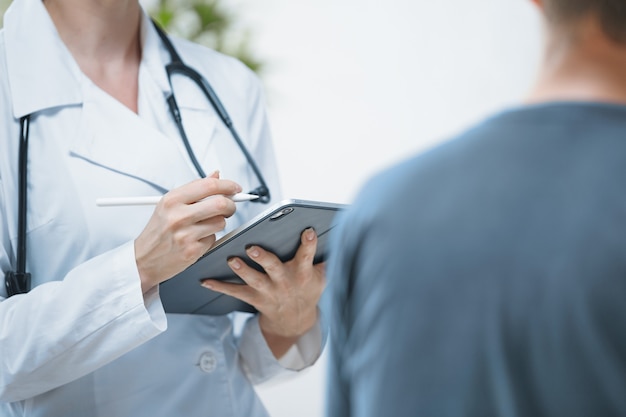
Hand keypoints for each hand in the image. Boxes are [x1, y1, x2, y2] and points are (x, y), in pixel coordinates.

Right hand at [135, 172, 240, 291]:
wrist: (143, 259)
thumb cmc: (158, 231)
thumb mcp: (169, 205)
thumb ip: (194, 189)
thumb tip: (216, 175)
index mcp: (172, 199)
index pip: (209, 185)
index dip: (228, 185)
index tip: (235, 188)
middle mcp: (178, 215)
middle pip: (221, 203)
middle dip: (231, 205)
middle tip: (229, 207)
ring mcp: (185, 234)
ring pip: (220, 222)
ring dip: (218, 223)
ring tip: (204, 226)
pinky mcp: (192, 251)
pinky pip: (214, 238)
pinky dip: (209, 238)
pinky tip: (196, 239)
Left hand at [202, 228, 324, 357]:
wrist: (294, 320)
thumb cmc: (307, 289)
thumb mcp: (322, 276)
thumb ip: (324, 257)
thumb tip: (337, 234)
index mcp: (303, 273)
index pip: (307, 256)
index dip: (309, 244)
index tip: (308, 231)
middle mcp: (284, 282)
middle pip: (274, 268)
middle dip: (263, 258)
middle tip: (253, 247)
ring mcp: (268, 291)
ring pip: (253, 280)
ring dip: (241, 270)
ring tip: (231, 260)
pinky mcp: (254, 298)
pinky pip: (235, 292)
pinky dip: (219, 286)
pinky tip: (206, 280)